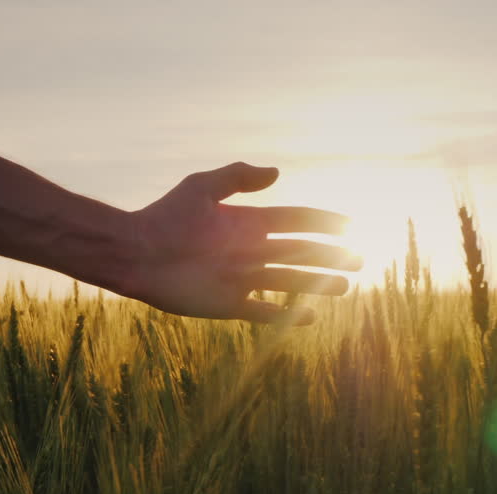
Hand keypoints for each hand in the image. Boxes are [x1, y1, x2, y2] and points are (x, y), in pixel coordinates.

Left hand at [123, 162, 359, 322]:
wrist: (137, 254)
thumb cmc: (165, 217)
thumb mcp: (201, 187)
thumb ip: (237, 177)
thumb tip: (277, 174)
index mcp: (249, 222)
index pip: (297, 220)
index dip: (324, 222)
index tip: (349, 224)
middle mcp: (251, 250)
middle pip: (302, 253)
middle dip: (331, 256)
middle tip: (359, 259)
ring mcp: (243, 278)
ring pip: (291, 282)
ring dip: (319, 284)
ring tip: (346, 286)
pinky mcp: (230, 304)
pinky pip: (265, 311)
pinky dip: (286, 316)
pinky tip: (310, 317)